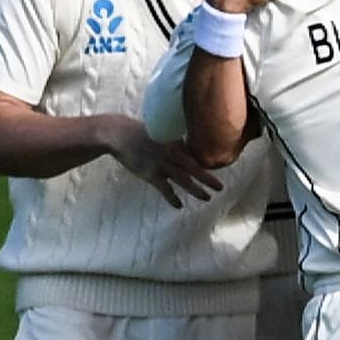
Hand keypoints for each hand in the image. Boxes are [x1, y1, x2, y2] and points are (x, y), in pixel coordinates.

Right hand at [107, 116, 223, 207]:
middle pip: (194, 168)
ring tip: (207, 197)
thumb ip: (175, 143)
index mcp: (176, 142)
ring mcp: (161, 164)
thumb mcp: (162, 133)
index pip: (196, 155)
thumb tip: (188, 150)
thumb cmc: (141, 133)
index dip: (208, 164)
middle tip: (220, 187)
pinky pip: (164, 189)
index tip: (218, 171)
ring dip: (196, 190)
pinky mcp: (150, 173)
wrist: (118, 134)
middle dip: (208, 178)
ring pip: (183, 180)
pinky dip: (172, 198)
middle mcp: (172, 153)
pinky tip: (178, 205)